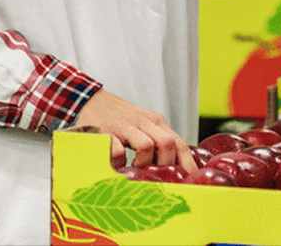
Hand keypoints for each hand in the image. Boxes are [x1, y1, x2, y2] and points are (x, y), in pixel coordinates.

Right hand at [76, 90, 196, 172]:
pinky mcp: (106, 131)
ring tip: (135, 170)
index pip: (180, 143)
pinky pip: (118, 150)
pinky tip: (117, 165)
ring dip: (143, 163)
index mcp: (156, 123)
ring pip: (147, 146)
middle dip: (165, 165)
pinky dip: (119, 162)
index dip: (187, 164)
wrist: (90, 100)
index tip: (190, 181)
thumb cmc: (119, 119)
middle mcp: (144, 122)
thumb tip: (175, 169)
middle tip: (155, 176)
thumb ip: (158, 143)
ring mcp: (125, 126)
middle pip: (168, 144)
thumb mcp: (143, 127)